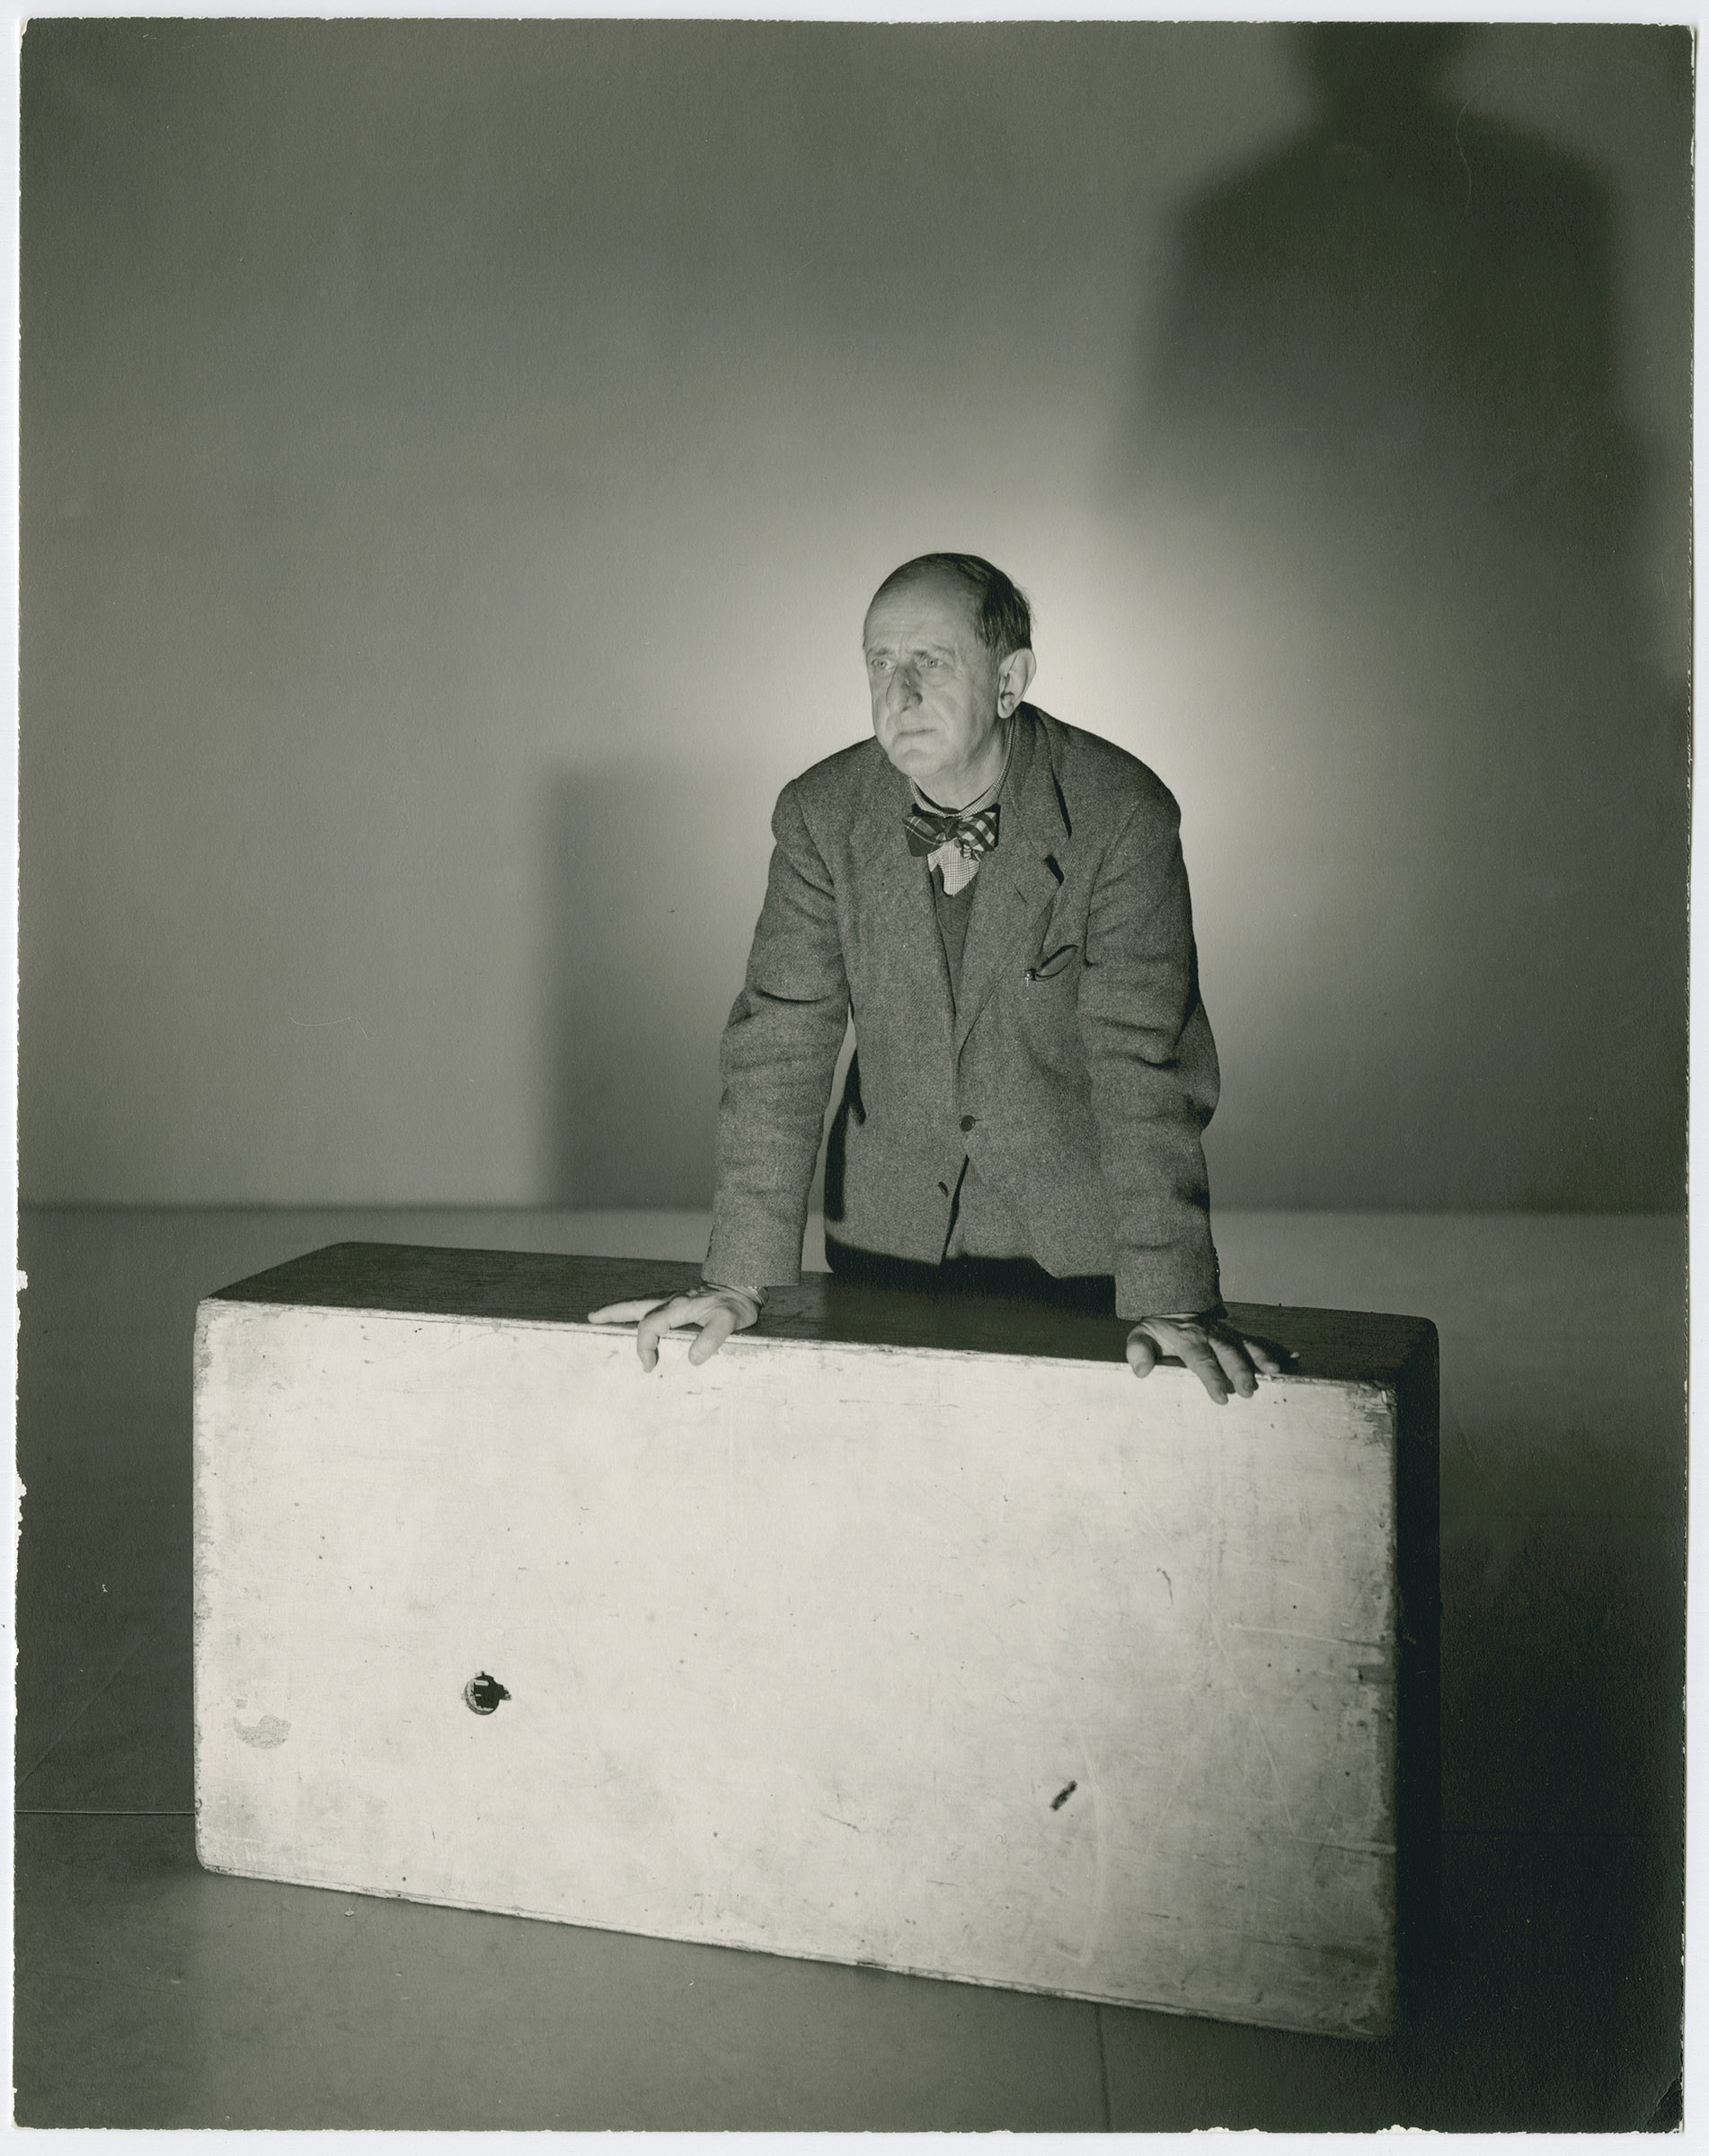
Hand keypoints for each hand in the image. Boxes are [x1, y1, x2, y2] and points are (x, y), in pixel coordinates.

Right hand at [586, 1286, 761, 1369]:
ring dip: (621, 1308)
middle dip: (613, 1313)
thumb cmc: (736, 1305)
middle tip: (592, 1318)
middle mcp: (672, 1299)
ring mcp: (674, 1297)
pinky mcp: (680, 1298)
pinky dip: (637, 1307)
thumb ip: (712, 1338)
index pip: (650, 1326)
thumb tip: (693, 1358)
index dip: (644, 1347)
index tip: (649, 1366)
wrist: (744, 1284)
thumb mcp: (730, 1322)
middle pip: (635, 1305)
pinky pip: (652, 1302)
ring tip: (602, 1314)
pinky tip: (636, 1312)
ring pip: (641, 1301)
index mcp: (679, 1307)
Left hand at [1126, 1313, 1285, 1405]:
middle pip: (1228, 1353)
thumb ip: (1139, 1351)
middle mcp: (1212, 1335)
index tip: (1221, 1397)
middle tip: (1250, 1390)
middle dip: (1240, 1371)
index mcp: (1189, 1339)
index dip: (1212, 1378)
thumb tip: (1141, 1370)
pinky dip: (1276, 1349)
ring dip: (1262, 1358)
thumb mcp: (1142, 1336)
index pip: (1201, 1360)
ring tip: (1275, 1372)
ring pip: (1247, 1345)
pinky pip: (1258, 1341)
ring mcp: (1228, 1334)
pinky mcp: (1238, 1335)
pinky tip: (1293, 1358)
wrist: (1172, 1303)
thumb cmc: (1158, 1329)